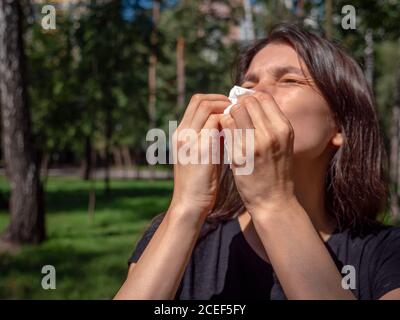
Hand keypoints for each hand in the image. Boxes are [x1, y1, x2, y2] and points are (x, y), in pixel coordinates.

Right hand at [170, 93, 229, 221]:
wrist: (190, 203)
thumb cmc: (200, 182)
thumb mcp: (202, 154)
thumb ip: (212, 137)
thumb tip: (229, 123)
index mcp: (180, 133)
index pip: (195, 102)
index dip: (214, 99)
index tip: (229, 106)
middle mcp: (182, 133)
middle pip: (200, 100)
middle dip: (221, 100)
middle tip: (237, 108)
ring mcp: (189, 139)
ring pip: (207, 108)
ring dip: (226, 109)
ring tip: (238, 117)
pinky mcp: (201, 148)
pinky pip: (215, 123)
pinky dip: (228, 122)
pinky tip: (237, 130)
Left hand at [219, 91, 295, 217]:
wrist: (273, 201)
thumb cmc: (275, 172)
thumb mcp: (282, 144)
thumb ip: (271, 124)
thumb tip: (252, 102)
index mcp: (284, 128)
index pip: (264, 97)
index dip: (250, 99)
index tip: (242, 107)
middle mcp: (272, 132)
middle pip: (248, 102)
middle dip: (237, 106)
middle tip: (233, 117)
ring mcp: (256, 143)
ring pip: (235, 111)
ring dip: (229, 116)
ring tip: (228, 127)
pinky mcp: (240, 154)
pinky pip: (226, 127)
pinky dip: (222, 128)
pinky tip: (223, 136)